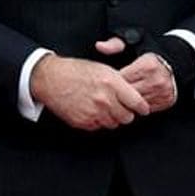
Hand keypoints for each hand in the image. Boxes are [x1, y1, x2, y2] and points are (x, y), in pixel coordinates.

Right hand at [30, 53, 149, 130]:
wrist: (52, 79)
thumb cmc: (76, 71)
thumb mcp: (102, 68)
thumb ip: (120, 83)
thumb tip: (134, 95)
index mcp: (112, 83)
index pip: (137, 102)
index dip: (142, 107)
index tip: (143, 109)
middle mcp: (105, 99)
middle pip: (127, 117)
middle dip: (125, 113)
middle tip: (119, 106)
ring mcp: (94, 112)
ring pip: (114, 124)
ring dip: (112, 118)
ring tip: (102, 106)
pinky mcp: (84, 122)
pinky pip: (99, 127)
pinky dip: (97, 121)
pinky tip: (91, 109)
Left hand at [95, 37, 177, 113]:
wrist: (175, 60)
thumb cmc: (150, 51)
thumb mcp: (133, 42)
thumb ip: (115, 44)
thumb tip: (100, 46)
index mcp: (147, 65)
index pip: (122, 79)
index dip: (112, 80)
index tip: (106, 80)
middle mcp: (157, 80)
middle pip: (129, 94)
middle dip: (118, 93)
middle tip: (109, 92)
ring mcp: (163, 92)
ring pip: (137, 104)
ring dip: (127, 102)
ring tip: (119, 98)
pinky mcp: (166, 100)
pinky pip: (147, 109)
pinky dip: (138, 107)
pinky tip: (132, 101)